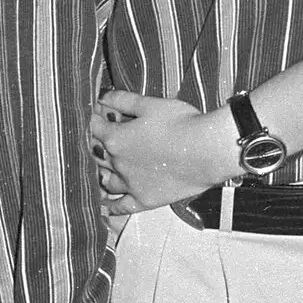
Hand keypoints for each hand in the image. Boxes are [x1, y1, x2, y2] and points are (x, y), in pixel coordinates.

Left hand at [90, 92, 237, 211]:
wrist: (207, 151)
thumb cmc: (182, 123)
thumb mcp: (152, 104)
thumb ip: (124, 100)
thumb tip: (103, 97)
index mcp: (117, 138)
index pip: (95, 127)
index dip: (95, 118)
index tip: (97, 112)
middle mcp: (118, 164)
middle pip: (98, 154)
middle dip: (96, 143)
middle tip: (100, 137)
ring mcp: (130, 184)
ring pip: (105, 180)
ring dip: (100, 172)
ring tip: (101, 168)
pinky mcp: (145, 200)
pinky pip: (121, 206)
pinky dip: (111, 206)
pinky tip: (106, 205)